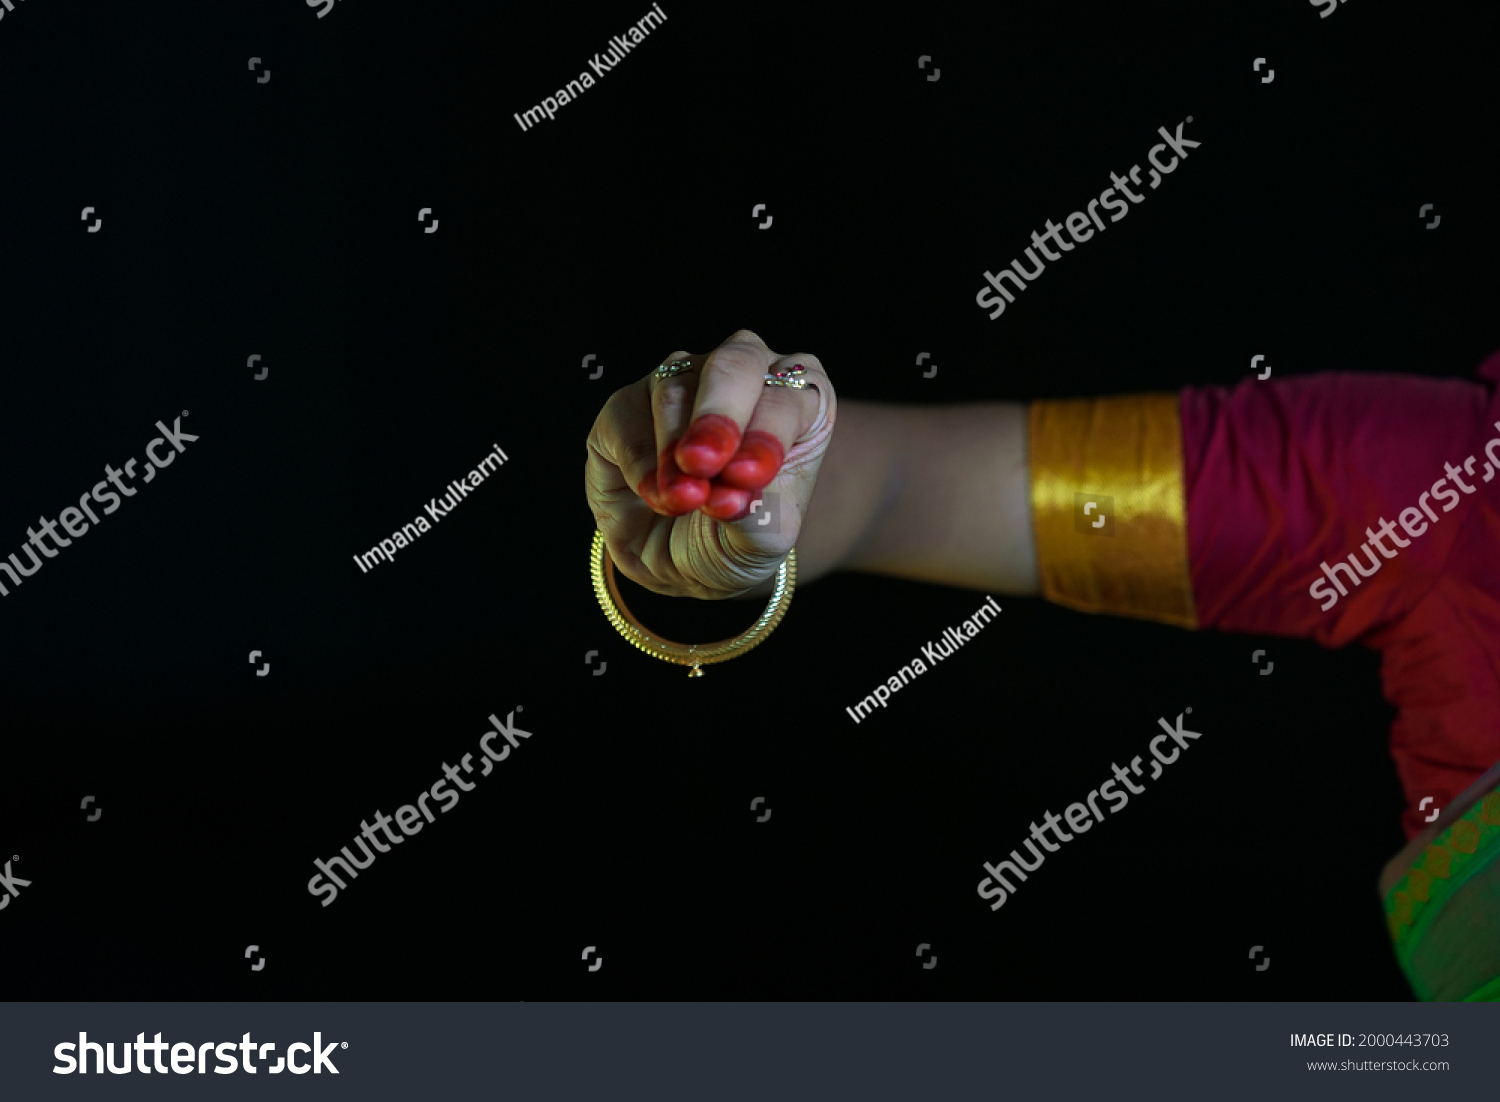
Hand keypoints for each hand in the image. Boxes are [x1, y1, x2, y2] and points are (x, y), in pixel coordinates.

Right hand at [585, 329, 835, 599]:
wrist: (682, 564)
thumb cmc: (737, 536)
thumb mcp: (762, 541)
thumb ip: (757, 517)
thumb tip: (726, 496)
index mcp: (796, 400)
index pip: (790, 396)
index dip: (767, 434)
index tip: (748, 477)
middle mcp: (744, 375)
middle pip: (736, 362)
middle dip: (719, 415)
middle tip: (702, 464)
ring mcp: (682, 380)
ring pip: (675, 386)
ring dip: (674, 447)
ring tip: (681, 500)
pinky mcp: (627, 404)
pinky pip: (628, 414)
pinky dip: (641, 460)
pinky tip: (656, 495)